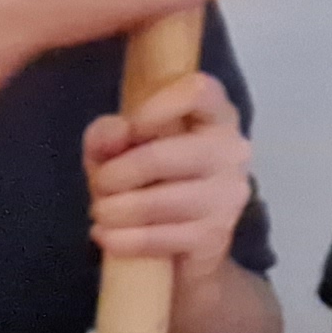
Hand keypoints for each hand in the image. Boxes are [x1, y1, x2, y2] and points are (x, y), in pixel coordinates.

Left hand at [81, 69, 254, 269]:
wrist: (177, 241)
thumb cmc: (148, 179)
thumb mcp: (119, 148)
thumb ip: (108, 134)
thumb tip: (115, 135)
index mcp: (215, 115)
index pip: (198, 91)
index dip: (156, 106)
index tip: (131, 129)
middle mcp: (231, 151)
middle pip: (161, 156)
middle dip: (115, 175)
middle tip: (100, 185)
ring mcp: (227, 197)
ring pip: (157, 202)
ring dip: (113, 211)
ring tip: (102, 213)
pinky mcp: (214, 238)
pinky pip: (157, 239)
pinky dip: (120, 240)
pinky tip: (106, 235)